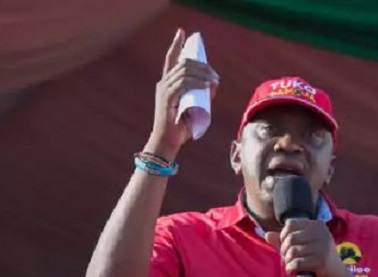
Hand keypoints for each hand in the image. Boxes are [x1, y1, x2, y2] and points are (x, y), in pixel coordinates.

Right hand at [144, 28, 219, 158]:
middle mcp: (163, 83)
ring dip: (202, 73)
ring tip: (214, 80)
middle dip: (201, 64)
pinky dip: (197, 82)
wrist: (168, 142)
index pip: (171, 59)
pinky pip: (183, 84)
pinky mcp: (167, 98)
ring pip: (184, 71)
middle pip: (183, 63)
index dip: (176, 44)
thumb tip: (214, 83)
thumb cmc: (180, 128)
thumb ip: (204, 95)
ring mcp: (164, 90)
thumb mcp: (196, 107)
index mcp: (167, 83)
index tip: (182, 32)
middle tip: (214, 74)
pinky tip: (207, 84)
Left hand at [265, 220, 355, 276]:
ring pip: (292, 251)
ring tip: (292, 266)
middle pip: (290, 238)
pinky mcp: (321, 261)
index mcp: (317, 225)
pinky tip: (295, 272)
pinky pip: (296, 263)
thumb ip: (285, 241)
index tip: (287, 247)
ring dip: (287, 262)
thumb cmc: (319, 261)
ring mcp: (322, 247)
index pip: (290, 224)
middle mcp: (321, 233)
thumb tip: (266, 234)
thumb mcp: (303, 248)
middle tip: (289, 259)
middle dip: (284, 251)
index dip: (283, 236)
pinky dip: (291, 269)